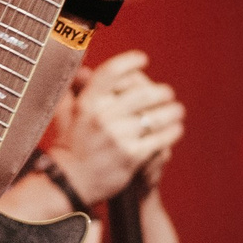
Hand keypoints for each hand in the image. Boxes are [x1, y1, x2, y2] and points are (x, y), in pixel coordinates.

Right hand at [45, 51, 185, 204]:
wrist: (70, 183)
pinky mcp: (132, 156)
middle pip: (141, 94)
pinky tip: (176, 129)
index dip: (130, 62)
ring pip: (155, 116)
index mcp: (86, 104)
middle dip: (160, 92)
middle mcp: (102, 118)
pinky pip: (159, 138)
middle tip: (167, 93)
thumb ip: (73, 91)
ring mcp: (118, 137)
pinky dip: (172, 131)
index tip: (143, 59)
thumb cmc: (70, 146)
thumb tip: (83, 70)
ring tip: (177, 110)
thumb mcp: (65, 115)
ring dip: (171, 111)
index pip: (111, 73)